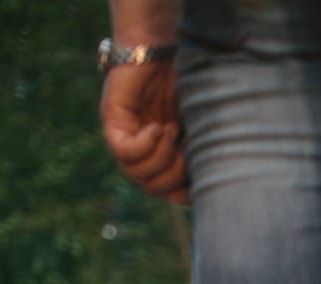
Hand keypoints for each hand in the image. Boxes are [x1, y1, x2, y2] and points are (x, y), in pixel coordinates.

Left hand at [100, 59, 188, 204]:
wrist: (163, 51)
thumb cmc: (188, 86)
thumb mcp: (202, 128)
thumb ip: (202, 155)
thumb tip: (209, 188)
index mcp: (162, 155)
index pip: (166, 193)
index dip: (182, 195)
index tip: (199, 184)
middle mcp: (140, 151)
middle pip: (151, 188)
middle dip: (173, 175)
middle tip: (183, 148)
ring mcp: (124, 137)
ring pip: (135, 174)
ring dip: (159, 157)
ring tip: (170, 130)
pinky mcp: (112, 122)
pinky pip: (124, 152)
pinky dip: (145, 144)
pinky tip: (158, 126)